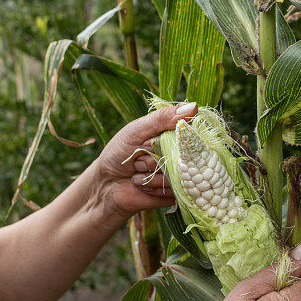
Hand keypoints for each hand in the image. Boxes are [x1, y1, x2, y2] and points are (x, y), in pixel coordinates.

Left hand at [96, 102, 197, 220]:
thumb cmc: (119, 152)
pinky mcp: (175, 193)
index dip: (167, 139)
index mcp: (172, 135)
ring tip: (137, 172)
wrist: (106, 184)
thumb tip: (194, 107)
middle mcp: (179, 154)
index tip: (146, 143)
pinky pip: (172, 190)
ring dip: (150, 174)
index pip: (189, 132)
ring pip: (176, 174)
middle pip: (183, 155)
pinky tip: (142, 186)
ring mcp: (179, 174)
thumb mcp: (137, 130)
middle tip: (137, 158)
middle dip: (153, 158)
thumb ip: (164, 118)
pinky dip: (153, 187)